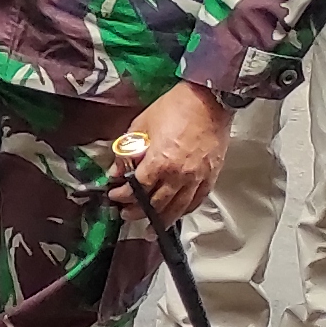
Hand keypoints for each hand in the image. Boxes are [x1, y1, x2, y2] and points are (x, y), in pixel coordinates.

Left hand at [114, 82, 231, 223]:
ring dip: (160, 219)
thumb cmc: (174, 108)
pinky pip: (196, 202)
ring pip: (177, 209)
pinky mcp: (211, 177)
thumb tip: (117, 170)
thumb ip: (127, 151)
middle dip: (137, 211)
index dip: (122, 195)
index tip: (114, 194)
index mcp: (160, 162)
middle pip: (156, 204)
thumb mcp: (140, 125)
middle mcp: (180, 176)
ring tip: (148, 226)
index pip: (137, 188)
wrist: (209, 100)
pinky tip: (175, 214)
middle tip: (126, 213)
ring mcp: (198, 179)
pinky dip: (183, 211)